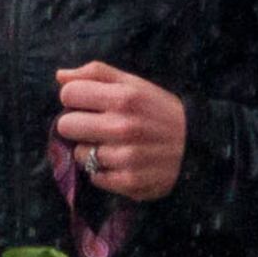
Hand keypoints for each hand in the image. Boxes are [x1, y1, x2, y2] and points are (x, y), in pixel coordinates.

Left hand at [52, 62, 185, 201]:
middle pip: (65, 126)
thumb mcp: (135, 84)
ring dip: (92, 151)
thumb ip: (97, 74)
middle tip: (96, 127)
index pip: (68, 94)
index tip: (87, 104)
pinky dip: (104, 172)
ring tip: (113, 147)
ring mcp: (125, 157)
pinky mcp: (128, 182)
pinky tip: (121, 164)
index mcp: (124, 98)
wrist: (198, 146)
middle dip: (77, 125)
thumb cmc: (160, 111)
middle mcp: (123, 127)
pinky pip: (94, 177)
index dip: (75, 99)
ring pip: (79, 154)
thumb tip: (60, 76)